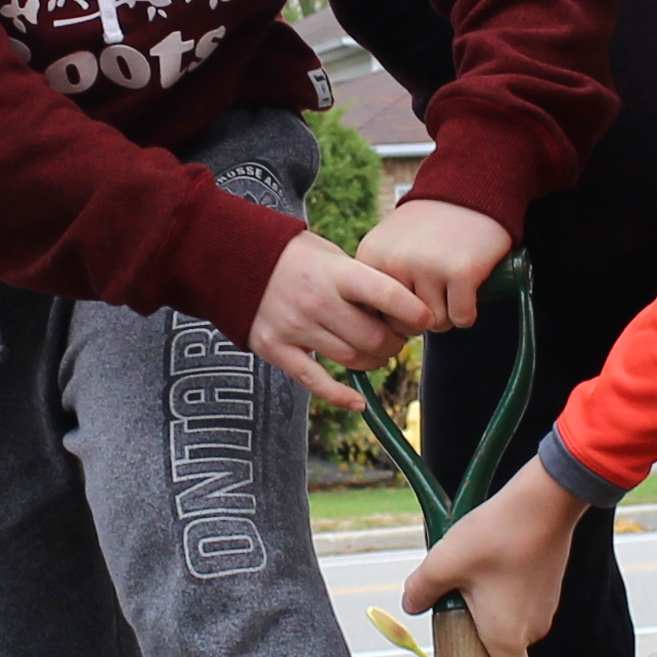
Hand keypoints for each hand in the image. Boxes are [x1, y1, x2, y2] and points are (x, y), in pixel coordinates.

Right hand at [249, 229, 427, 402]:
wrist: (231, 258)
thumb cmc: (292, 255)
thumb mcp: (330, 254)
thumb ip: (359, 279)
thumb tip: (399, 308)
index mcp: (335, 273)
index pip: (385, 295)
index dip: (413, 311)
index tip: (426, 319)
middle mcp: (316, 301)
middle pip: (373, 337)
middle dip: (395, 343)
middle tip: (398, 339)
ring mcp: (295, 328)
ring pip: (352, 360)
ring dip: (374, 362)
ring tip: (377, 353)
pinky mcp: (276, 349)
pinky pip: (316, 382)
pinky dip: (341, 396)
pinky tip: (358, 402)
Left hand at [355, 197, 509, 332]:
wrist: (469, 189)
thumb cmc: (430, 223)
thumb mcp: (389, 243)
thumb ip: (378, 277)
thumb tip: (378, 329)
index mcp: (372, 257)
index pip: (373, 314)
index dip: (393, 315)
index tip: (407, 304)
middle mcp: (395, 262)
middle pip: (404, 325)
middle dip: (421, 320)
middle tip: (435, 297)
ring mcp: (428, 267)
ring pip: (435, 324)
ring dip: (448, 316)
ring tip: (451, 292)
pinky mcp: (461, 273)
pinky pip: (462, 318)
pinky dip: (468, 313)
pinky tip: (468, 293)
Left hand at [400, 463, 583, 656]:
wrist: (544, 501)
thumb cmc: (495, 535)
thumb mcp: (442, 562)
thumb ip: (420, 590)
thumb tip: (411, 605)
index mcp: (507, 636)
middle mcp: (532, 629)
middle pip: (504, 651)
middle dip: (479, 636)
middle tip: (457, 604)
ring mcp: (546, 608)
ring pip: (513, 624)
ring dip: (491, 610)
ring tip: (473, 574)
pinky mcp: (550, 586)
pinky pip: (523, 602)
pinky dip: (507, 592)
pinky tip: (493, 560)